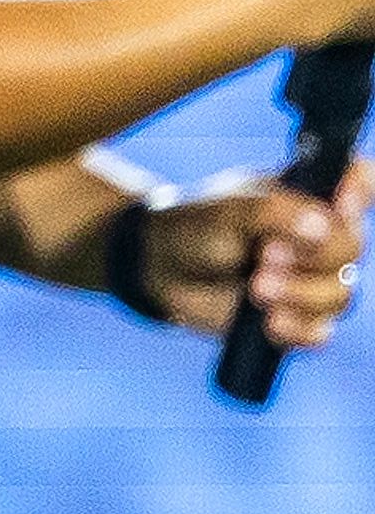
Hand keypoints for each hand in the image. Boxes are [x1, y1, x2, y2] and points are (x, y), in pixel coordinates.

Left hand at [139, 164, 374, 345]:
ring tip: (256, 289)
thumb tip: (323, 225)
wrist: (160, 271)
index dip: (359, 191)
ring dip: (301, 295)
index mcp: (306, 196)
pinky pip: (320, 331)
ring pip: (341, 295)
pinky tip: (270, 322)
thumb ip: (273, 214)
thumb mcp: (227, 212)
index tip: (338, 203)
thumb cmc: (195, 227)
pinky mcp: (298, 316)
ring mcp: (312, 278)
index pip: (357, 182)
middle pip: (352, 248)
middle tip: (265, 256)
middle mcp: (319, 236)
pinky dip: (298, 329)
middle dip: (314, 257)